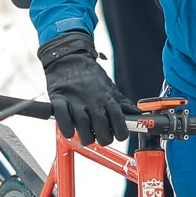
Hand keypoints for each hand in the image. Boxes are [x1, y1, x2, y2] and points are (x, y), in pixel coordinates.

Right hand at [39, 29, 130, 144]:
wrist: (69, 57)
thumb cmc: (89, 75)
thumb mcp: (108, 86)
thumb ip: (120, 102)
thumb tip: (136, 113)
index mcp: (106, 97)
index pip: (119, 119)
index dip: (121, 133)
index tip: (119, 135)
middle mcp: (92, 99)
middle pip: (102, 128)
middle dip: (103, 138)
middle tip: (101, 137)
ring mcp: (75, 100)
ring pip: (83, 127)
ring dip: (86, 137)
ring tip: (86, 136)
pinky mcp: (59, 99)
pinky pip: (63, 119)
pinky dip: (67, 129)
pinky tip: (71, 131)